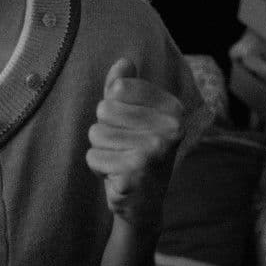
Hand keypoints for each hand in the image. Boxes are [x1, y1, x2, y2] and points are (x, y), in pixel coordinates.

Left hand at [85, 58, 184, 231]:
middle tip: (124, 148)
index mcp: (173, 108)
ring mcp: (155, 151)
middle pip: (104, 110)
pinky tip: (119, 177)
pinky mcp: (135, 173)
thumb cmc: (136, 152)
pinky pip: (92, 157)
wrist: (145, 203)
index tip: (130, 127)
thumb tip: (123, 62)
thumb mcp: (132, 116)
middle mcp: (170, 128)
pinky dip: (99, 168)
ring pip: (96, 133)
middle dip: (105, 131)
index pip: (118, 88)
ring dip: (101, 150)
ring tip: (121, 162)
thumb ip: (125, 88)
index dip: (114, 108)